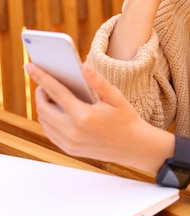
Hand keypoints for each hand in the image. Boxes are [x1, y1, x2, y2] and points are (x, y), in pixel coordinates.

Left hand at [25, 62, 170, 169]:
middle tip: (45, 83)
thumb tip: (83, 65)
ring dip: (43, 107)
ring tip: (50, 96)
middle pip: (43, 108)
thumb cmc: (126, 119)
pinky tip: (56, 111)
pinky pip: (50, 133)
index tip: (29, 66)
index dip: (41, 76)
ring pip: (44, 122)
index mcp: (84, 116)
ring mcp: (70, 143)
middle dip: (40, 92)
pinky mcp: (70, 150)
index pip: (55, 91)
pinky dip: (48, 120)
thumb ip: (97, 81)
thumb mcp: (115, 97)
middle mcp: (73, 131)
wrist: (134, 147)